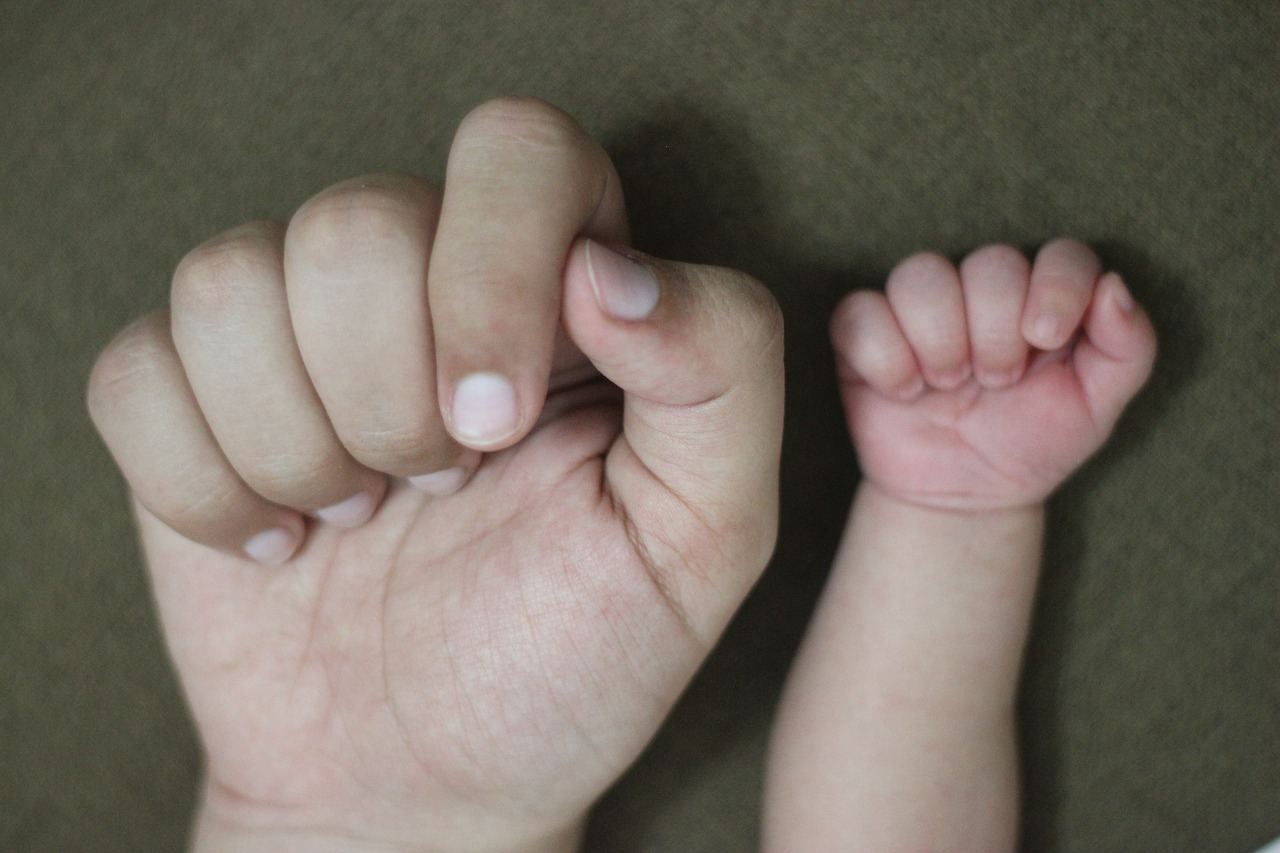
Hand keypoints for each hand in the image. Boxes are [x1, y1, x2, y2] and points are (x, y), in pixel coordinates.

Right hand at [87, 98, 782, 851]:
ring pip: (230, 282)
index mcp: (563, 284)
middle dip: (391, 399)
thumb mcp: (702, 535)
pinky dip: (206, 487)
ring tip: (366, 518)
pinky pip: (138, 373)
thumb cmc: (574, 657)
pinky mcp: (189, 397)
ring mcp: (297, 333)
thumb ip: (721, 369)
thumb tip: (608, 266)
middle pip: (354, 220)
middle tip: (439, 492)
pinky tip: (280, 540)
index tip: (496, 430)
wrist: (427, 779)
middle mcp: (427, 279)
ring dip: (301, 448)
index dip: (491, 274)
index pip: (515, 150)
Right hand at [831, 239, 1154, 510]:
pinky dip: (884, 355)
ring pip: (920, 274)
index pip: (1060, 254)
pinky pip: (859, 312)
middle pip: (989, 263)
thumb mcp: (1097, 407)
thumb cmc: (1031, 443)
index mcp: (1042, 297)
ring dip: (941, 339)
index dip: (1056, 287)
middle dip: (997, 331)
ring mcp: (917, 310)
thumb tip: (1113, 287)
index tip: (1046, 340)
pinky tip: (905, 391)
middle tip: (997, 382)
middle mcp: (980, 291)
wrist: (965, 497)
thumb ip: (1128, 348)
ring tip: (948, 386)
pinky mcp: (863, 334)